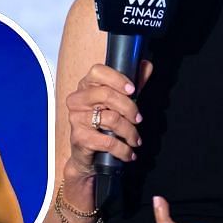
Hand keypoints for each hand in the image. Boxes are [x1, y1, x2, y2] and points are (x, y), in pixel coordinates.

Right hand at [63, 60, 151, 180]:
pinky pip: (108, 141)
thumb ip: (132, 85)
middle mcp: (77, 100)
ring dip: (130, 132)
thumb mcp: (118, 104)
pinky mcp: (79, 138)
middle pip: (106, 95)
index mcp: (86, 86)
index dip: (117, 79)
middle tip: (138, 119)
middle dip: (129, 108)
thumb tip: (146, 66)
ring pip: (111, 119)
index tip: (132, 89)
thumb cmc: (102, 126)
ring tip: (135, 139)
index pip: (97, 72)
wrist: (86, 156)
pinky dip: (123, 149)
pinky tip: (128, 152)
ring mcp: (76, 119)